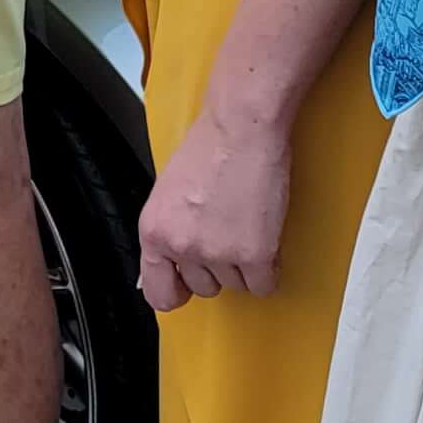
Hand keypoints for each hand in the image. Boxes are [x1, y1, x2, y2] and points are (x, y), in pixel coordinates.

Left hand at [137, 113, 289, 309]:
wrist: (241, 128)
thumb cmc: (209, 147)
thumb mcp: (168, 193)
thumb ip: (169, 230)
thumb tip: (172, 260)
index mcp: (154, 232)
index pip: (159, 294)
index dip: (178, 291)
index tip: (188, 285)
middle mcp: (182, 247)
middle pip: (204, 288)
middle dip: (217, 268)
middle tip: (226, 233)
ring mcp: (219, 253)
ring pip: (235, 286)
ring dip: (244, 265)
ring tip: (246, 226)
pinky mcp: (255, 254)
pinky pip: (264, 285)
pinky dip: (269, 269)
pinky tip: (265, 240)